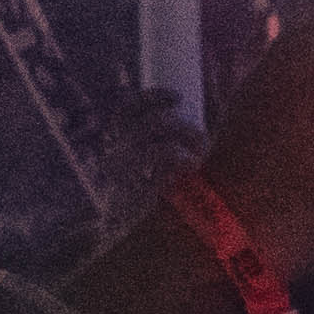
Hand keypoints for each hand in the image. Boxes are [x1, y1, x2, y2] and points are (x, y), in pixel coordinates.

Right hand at [97, 87, 204, 218]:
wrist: (114, 217)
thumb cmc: (131, 182)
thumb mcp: (131, 155)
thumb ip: (148, 138)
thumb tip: (180, 114)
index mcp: (112, 136)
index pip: (128, 106)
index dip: (153, 96)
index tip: (178, 97)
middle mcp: (116, 148)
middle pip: (152, 123)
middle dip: (182, 124)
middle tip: (201, 134)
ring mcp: (126, 167)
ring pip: (161, 142)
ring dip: (188, 140)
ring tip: (201, 148)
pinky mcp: (139, 186)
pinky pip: (165, 164)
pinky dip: (184, 159)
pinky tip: (193, 162)